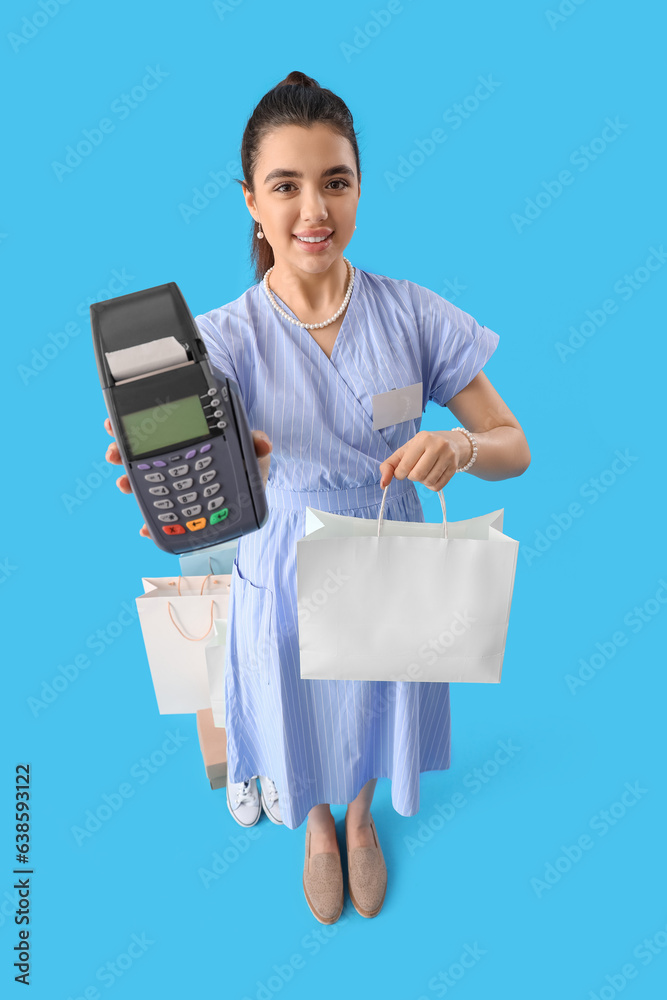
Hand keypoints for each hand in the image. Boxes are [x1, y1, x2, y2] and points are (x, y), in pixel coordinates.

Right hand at [104, 420, 273, 537]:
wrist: (253, 488)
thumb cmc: (248, 463)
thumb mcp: (252, 450)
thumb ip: (256, 443)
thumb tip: (263, 442)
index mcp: (186, 438)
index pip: (156, 427)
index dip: (133, 424)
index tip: (114, 424)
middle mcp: (174, 459)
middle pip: (140, 452)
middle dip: (120, 451)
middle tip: (113, 453)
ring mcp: (173, 483)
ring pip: (143, 482)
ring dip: (129, 482)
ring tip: (123, 483)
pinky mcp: (179, 509)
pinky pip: (160, 515)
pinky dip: (151, 523)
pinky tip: (144, 529)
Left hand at [378, 431, 466, 491]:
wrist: (452, 443)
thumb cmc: (423, 447)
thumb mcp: (405, 450)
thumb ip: (389, 465)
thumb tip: (382, 484)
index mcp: (423, 439)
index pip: (405, 466)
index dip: (400, 474)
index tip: (402, 471)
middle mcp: (438, 446)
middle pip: (418, 475)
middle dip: (412, 477)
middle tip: (414, 470)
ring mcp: (448, 457)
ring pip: (428, 481)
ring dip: (422, 481)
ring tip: (424, 471)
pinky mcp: (454, 468)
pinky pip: (438, 486)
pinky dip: (431, 485)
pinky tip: (432, 475)